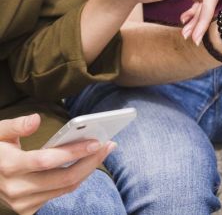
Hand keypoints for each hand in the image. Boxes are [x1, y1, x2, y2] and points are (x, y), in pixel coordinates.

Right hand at [0, 115, 114, 214]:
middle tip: (108, 144)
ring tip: (104, 150)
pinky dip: (77, 178)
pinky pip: (60, 193)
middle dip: (91, 161)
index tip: (96, 142)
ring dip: (88, 169)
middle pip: (64, 178)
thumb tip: (36, 119)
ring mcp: (22, 202)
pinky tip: (87, 163)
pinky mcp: (28, 209)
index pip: (47, 161)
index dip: (73, 152)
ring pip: (65, 187)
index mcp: (8, 166)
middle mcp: (16, 188)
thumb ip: (16, 126)